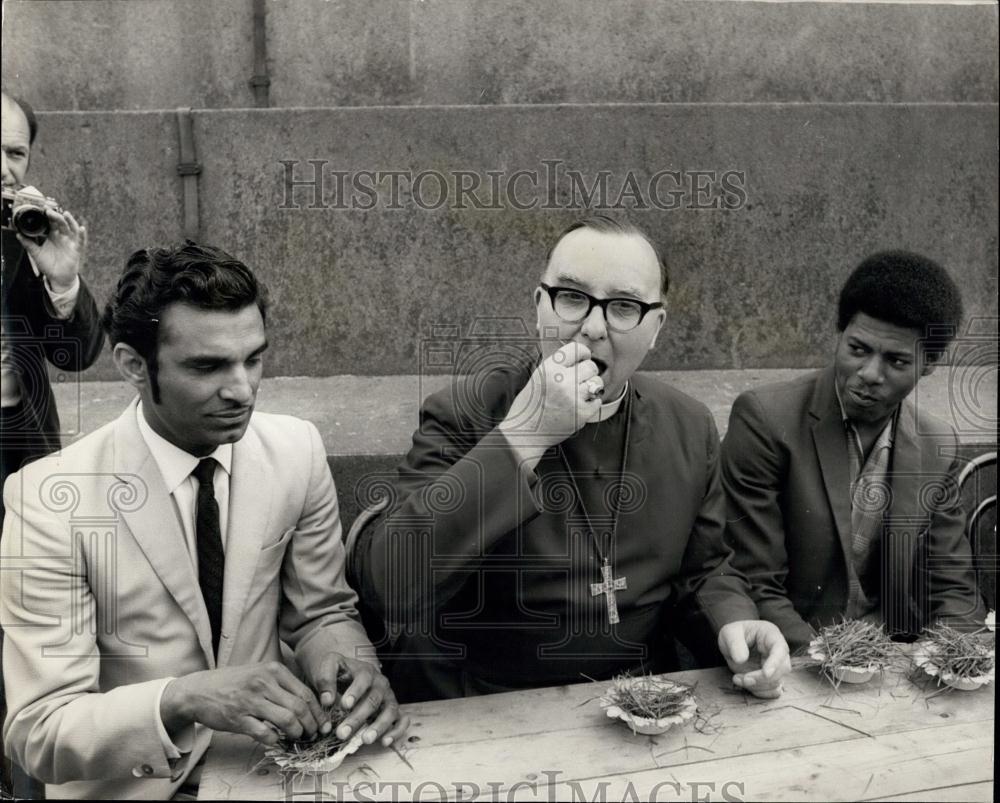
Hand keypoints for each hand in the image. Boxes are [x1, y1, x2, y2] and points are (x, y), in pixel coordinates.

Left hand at [15, 187, 85, 291]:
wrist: (57, 277)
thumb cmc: (49, 265)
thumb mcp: (36, 253)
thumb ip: (28, 243)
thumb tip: (18, 234)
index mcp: (53, 236)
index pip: (52, 222)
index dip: (49, 215)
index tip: (43, 208)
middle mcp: (63, 237)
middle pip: (61, 223)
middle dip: (56, 216)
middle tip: (49, 211)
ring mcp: (70, 242)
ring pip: (72, 229)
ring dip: (70, 221)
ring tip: (66, 214)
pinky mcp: (76, 250)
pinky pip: (81, 241)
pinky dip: (82, 235)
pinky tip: (81, 228)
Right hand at [160, 662, 325, 745]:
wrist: (199, 691)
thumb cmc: (233, 683)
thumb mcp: (260, 673)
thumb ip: (281, 684)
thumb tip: (307, 703)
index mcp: (273, 670)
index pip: (305, 693)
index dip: (318, 712)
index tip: (323, 723)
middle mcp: (264, 683)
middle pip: (300, 707)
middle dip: (311, 725)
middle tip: (313, 734)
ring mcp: (251, 700)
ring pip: (287, 720)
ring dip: (297, 733)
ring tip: (298, 737)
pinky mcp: (238, 718)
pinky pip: (265, 733)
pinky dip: (275, 740)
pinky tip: (276, 740)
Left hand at [307, 653, 409, 747]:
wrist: (342, 674)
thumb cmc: (335, 672)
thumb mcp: (327, 666)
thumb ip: (325, 679)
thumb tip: (327, 700)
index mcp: (365, 671)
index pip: (364, 679)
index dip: (355, 692)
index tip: (344, 705)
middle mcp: (380, 684)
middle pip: (374, 700)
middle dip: (358, 717)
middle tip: (342, 733)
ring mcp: (388, 697)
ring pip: (390, 710)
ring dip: (379, 726)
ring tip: (365, 739)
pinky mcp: (393, 710)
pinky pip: (401, 720)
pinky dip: (396, 731)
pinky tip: (385, 742)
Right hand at [499, 342, 602, 457]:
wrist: (525, 432)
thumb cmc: (530, 405)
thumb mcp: (538, 377)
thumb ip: (558, 366)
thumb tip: (581, 356)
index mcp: (549, 368)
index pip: (577, 349)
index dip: (583, 353)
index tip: (584, 358)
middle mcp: (561, 380)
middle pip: (591, 366)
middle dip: (587, 372)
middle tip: (579, 381)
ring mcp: (573, 397)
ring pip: (597, 382)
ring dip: (591, 387)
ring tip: (579, 394)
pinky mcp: (581, 413)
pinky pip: (597, 400)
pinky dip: (591, 403)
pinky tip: (578, 406)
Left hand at [718, 620, 790, 698]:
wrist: (732, 643)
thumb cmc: (734, 634)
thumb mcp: (729, 633)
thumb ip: (735, 643)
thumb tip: (741, 659)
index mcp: (771, 635)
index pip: (780, 649)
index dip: (775, 663)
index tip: (765, 674)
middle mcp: (778, 652)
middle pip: (782, 669)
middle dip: (762, 678)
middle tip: (744, 679)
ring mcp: (776, 666)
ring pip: (777, 682)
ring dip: (757, 686)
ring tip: (737, 679)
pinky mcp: (771, 679)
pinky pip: (773, 691)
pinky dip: (759, 692)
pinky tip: (744, 684)